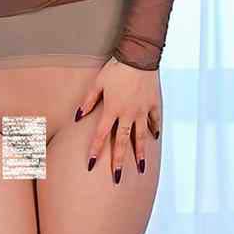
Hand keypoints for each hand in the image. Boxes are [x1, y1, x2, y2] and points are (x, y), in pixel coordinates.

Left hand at [76, 58, 160, 182]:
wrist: (139, 56)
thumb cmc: (115, 68)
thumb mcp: (97, 83)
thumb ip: (88, 101)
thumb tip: (78, 117)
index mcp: (112, 110)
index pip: (101, 135)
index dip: (96, 151)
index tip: (92, 165)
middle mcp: (128, 114)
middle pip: (123, 142)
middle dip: (119, 161)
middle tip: (118, 177)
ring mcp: (143, 110)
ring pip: (141, 136)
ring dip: (140, 153)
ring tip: (141, 168)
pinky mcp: (153, 104)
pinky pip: (155, 120)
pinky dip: (155, 129)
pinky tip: (155, 138)